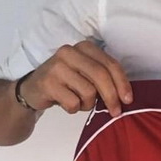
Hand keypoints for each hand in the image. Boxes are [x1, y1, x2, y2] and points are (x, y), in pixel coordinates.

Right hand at [18, 41, 132, 116]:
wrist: (32, 90)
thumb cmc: (66, 82)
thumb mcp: (87, 74)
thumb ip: (105, 78)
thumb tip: (125, 96)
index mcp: (84, 47)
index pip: (110, 64)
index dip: (122, 83)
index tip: (128, 99)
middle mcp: (70, 52)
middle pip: (101, 76)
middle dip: (112, 97)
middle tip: (116, 112)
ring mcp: (57, 66)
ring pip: (88, 92)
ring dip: (88, 104)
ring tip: (79, 102)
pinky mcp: (47, 83)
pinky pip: (73, 102)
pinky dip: (74, 108)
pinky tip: (66, 103)